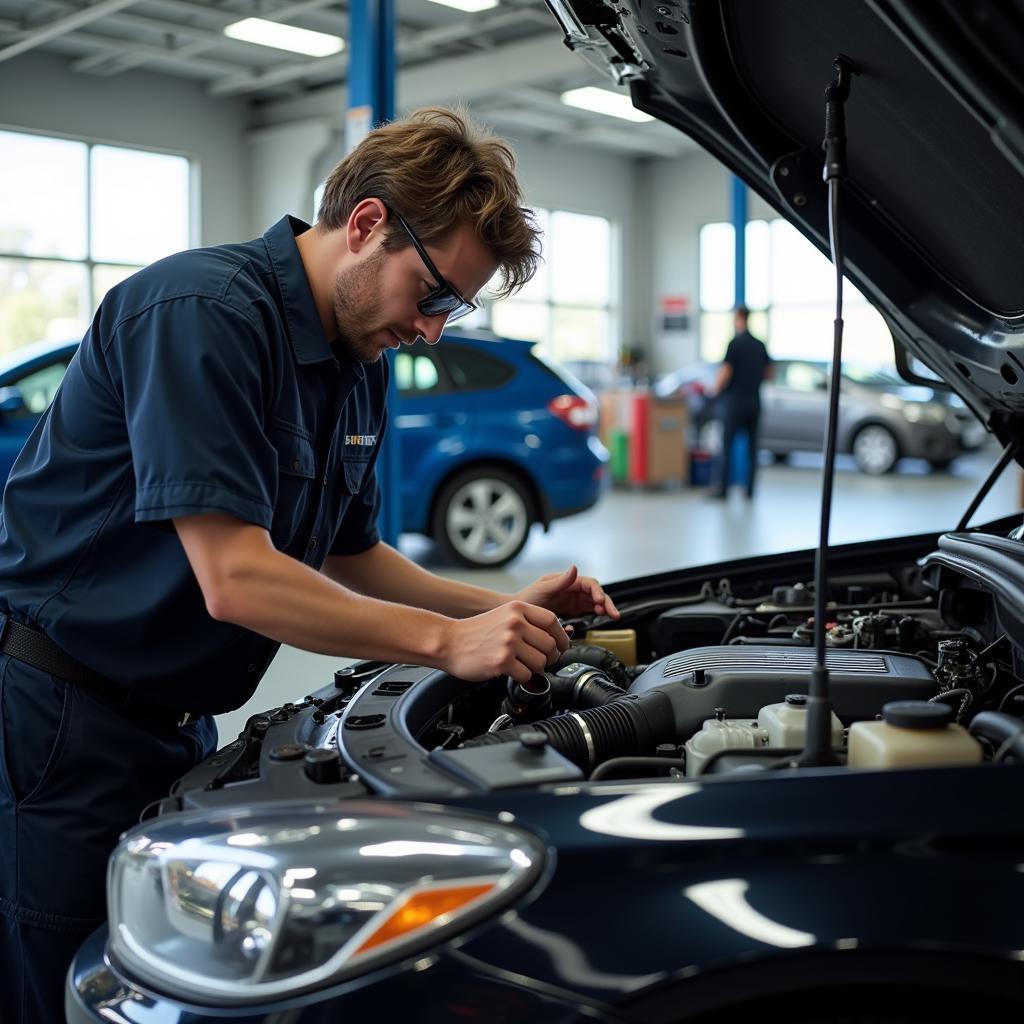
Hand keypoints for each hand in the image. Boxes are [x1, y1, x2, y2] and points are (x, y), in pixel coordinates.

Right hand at [440, 601, 570, 682]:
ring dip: (535, 669)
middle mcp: (515, 623)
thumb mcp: (504, 615)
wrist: (448, 641)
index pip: (552, 621)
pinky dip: (522, 677)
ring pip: (541, 662)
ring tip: (523, 665)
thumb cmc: (475, 631)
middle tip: (540, 660)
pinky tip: (512, 671)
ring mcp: (509, 642)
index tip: (561, 645)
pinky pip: (526, 675)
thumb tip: (554, 636)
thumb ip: (527, 621)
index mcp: (518, 609)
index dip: (562, 636)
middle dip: (549, 657)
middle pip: (550, 644)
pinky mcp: (502, 662)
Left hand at [515, 565, 619, 620]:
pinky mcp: (571, 611)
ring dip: (604, 608)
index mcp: (566, 581)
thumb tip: (575, 568)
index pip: (589, 584)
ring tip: (610, 616)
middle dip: (606, 602)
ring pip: (594, 603)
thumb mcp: (543, 589)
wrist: (517, 615)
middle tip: (614, 613)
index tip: (600, 602)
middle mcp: (571, 590)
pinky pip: (587, 612)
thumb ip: (560, 581)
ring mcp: (572, 601)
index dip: (597, 592)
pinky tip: (598, 619)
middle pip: (595, 594)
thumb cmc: (526, 599)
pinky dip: (595, 615)